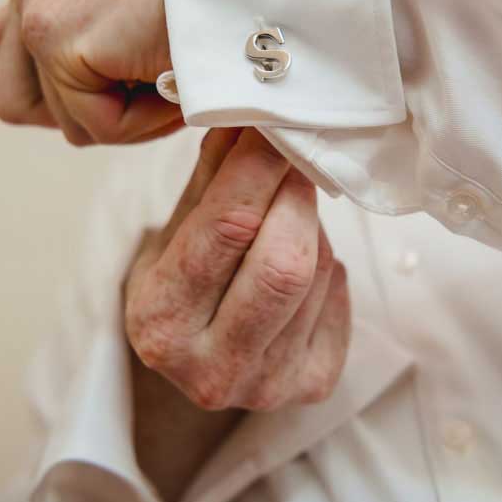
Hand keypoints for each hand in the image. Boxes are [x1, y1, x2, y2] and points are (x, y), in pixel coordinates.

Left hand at [0, 0, 182, 151]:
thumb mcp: (129, 23)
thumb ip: (80, 52)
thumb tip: (46, 109)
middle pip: (19, 104)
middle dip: (81, 117)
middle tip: (150, 92)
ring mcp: (36, 9)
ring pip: (59, 122)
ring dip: (119, 120)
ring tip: (165, 76)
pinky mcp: (56, 38)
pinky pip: (92, 125)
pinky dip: (140, 122)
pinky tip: (168, 80)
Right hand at [125, 128, 351, 411]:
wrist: (195, 361)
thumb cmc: (180, 286)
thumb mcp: (174, 233)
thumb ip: (210, 179)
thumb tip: (247, 116)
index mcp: (162, 321)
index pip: (226, 229)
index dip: (259, 167)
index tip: (276, 126)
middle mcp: (211, 367)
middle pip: (285, 264)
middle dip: (296, 196)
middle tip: (294, 159)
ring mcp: (268, 385)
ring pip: (319, 275)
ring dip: (310, 229)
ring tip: (286, 217)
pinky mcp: (313, 385)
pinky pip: (340, 299)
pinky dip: (328, 267)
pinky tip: (303, 263)